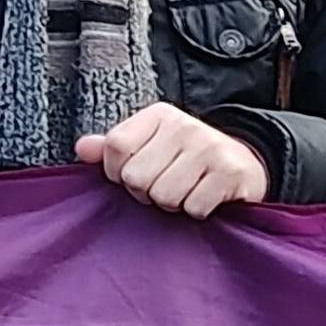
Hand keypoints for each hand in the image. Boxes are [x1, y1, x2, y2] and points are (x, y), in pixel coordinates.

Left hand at [76, 102, 268, 218]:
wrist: (244, 163)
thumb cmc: (186, 158)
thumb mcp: (150, 144)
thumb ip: (114, 148)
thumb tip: (81, 149)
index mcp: (159, 115)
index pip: (115, 146)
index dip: (116, 172)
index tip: (132, 176)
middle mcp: (184, 125)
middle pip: (136, 177)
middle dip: (147, 193)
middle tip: (164, 186)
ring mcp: (209, 147)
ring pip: (164, 196)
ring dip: (172, 204)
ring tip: (184, 191)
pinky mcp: (229, 172)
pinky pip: (193, 208)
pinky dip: (196, 211)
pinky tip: (204, 197)